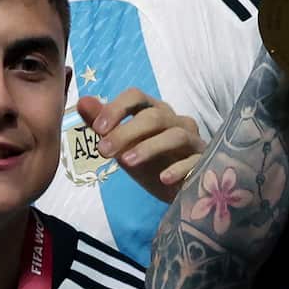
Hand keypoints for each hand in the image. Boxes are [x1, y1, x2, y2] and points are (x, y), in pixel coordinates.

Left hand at [78, 89, 205, 203]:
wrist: (181, 193)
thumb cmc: (153, 164)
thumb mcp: (124, 146)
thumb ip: (104, 124)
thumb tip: (83, 101)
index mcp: (155, 112)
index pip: (136, 96)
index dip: (117, 108)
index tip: (98, 128)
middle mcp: (177, 121)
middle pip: (154, 116)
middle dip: (126, 131)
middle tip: (103, 151)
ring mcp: (194, 141)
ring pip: (175, 135)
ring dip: (149, 147)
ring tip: (126, 163)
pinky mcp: (206, 162)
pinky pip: (195, 161)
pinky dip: (179, 168)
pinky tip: (163, 179)